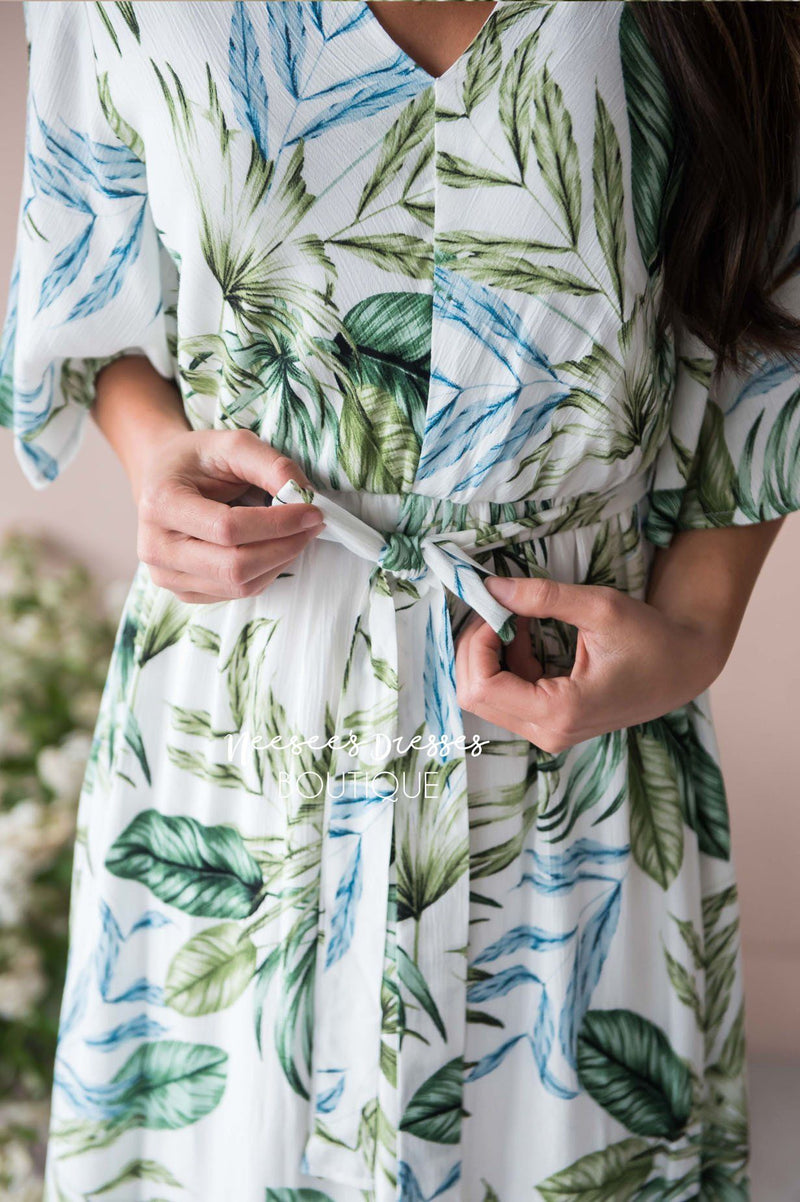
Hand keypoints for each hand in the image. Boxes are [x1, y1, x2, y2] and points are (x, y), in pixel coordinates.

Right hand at [136, 428, 325, 602]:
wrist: (163, 476)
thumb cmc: (197, 459)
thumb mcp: (231, 444)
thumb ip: (269, 464)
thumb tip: (304, 494)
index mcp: (161, 504)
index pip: (227, 529)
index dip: (277, 524)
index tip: (312, 511)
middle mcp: (156, 547)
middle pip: (234, 567)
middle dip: (284, 547)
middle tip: (312, 525)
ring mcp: (167, 576)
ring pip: (239, 585)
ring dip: (280, 561)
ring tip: (296, 533)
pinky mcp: (184, 592)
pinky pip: (237, 593)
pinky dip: (266, 572)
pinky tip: (272, 547)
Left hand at [454, 575, 729, 751]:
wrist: (683, 668)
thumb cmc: (651, 638)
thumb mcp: (600, 607)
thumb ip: (543, 597)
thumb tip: (491, 587)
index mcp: (561, 711)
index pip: (481, 686)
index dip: (476, 642)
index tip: (494, 606)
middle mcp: (549, 732)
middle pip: (474, 695)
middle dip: (475, 647)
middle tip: (497, 607)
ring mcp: (548, 732)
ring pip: (485, 696)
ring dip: (489, 653)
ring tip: (517, 616)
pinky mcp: (550, 723)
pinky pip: (505, 695)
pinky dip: (504, 661)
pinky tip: (525, 633)